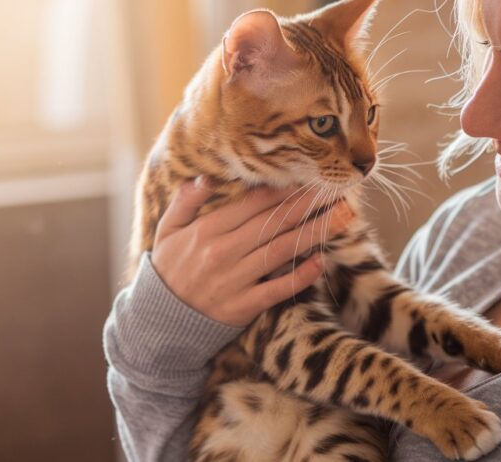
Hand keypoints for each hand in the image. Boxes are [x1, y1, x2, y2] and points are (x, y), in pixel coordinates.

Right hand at [151, 177, 352, 326]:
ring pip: (281, 250)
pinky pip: (277, 289)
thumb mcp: (167, 230)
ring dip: (314, 233)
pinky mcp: (243, 306)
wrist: (158, 321)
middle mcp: (224, 252)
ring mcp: (235, 280)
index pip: (254, 203)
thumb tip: (206, 178)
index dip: (284, 189)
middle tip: (337, 190)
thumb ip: (185, 201)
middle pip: (274, 223)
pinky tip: (320, 262)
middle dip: (308, 205)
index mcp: (208, 230)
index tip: (309, 177)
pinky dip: (299, 276)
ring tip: (342, 218)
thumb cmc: (168, 269)